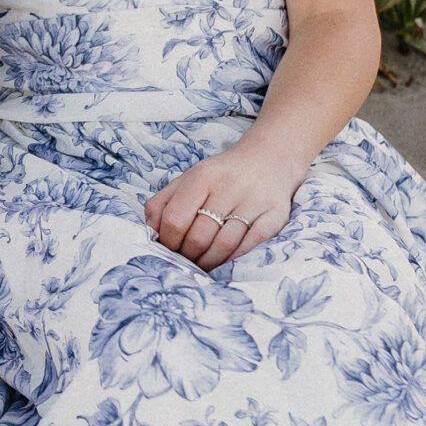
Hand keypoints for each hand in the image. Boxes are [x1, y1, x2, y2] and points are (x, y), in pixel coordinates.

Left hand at [144, 144, 306, 272]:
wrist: (269, 160)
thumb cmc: (221, 176)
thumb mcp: (188, 179)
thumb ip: (164, 202)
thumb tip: (151, 230)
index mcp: (203, 177)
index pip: (176, 217)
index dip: (167, 240)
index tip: (167, 249)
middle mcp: (229, 187)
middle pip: (199, 235)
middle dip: (187, 255)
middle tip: (185, 262)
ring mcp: (254, 202)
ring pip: (225, 245)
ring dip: (209, 262)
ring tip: (202, 265)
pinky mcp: (275, 216)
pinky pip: (250, 247)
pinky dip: (233, 260)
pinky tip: (225, 262)